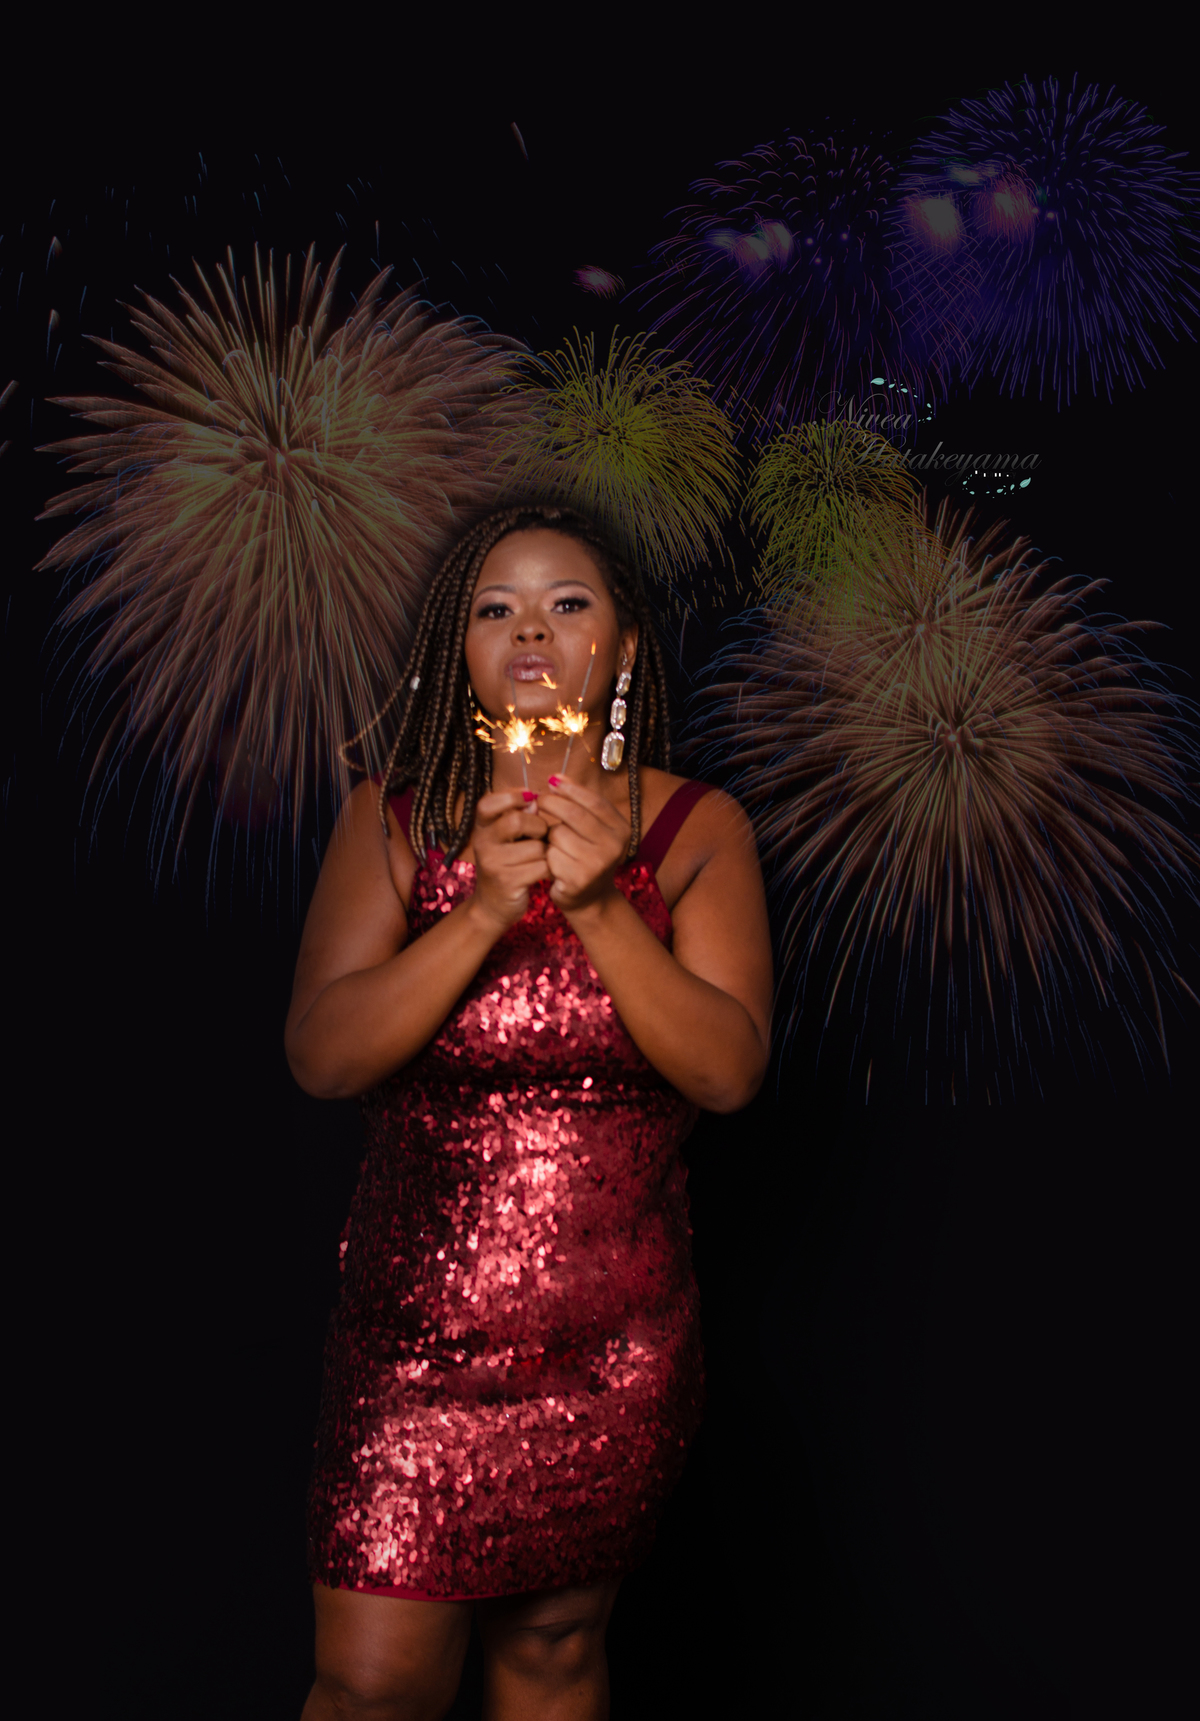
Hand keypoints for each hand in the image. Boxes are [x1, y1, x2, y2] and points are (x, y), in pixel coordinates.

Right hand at [469, 789, 549, 932]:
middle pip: (517, 821)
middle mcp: (482, 843)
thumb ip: (517, 817)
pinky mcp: (508, 883)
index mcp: (481, 828)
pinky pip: (542, 867)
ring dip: (546, 852)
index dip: (512, 796)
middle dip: (538, 826)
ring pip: (536, 847)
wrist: (493, 906)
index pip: (488, 803)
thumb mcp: (504, 838)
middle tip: (540, 835)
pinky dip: (549, 870)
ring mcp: (494, 864)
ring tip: (539, 859)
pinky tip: (542, 873)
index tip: (530, 799)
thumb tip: (535, 800)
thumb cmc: (505, 865)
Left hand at [539, 777, 630, 913]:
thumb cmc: (587, 855)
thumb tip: (556, 777)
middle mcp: (614, 846)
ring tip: (554, 843)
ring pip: (559, 834)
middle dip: (552, 804)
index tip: (552, 781)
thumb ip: (579, 803)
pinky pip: (551, 855)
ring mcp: (597, 864)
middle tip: (539, 802)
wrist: (590, 897)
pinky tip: (553, 861)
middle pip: (574, 814)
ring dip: (549, 835)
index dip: (571, 788)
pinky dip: (547, 855)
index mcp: (621, 829)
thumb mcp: (593, 828)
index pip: (594, 801)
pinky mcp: (578, 880)